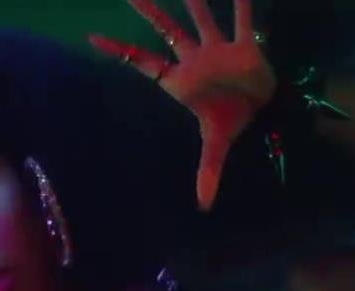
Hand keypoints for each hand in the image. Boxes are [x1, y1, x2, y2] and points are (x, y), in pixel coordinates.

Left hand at [89, 0, 276, 210]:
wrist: (263, 107)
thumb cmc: (230, 118)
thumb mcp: (217, 145)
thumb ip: (209, 170)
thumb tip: (204, 205)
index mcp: (180, 79)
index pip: (143, 63)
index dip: (120, 51)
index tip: (92, 37)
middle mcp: (194, 58)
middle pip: (167, 30)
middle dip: (150, 11)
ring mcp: (216, 48)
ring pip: (201, 17)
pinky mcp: (242, 46)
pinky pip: (242, 20)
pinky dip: (242, 3)